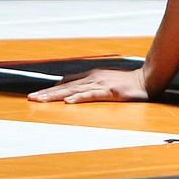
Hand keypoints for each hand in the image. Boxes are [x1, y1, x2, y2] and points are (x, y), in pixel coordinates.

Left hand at [27, 67, 150, 103]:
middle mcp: (93, 78)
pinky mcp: (110, 92)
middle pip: (66, 86)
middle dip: (47, 93)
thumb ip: (88, 83)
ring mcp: (101, 84)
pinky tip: (68, 102)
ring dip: (56, 96)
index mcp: (91, 75)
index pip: (66, 82)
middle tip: (31, 99)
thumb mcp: (105, 80)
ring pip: (74, 90)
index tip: (36, 95)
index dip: (51, 89)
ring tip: (41, 100)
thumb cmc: (126, 83)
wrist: (147, 80)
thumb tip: (69, 88)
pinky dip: (79, 98)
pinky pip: (92, 95)